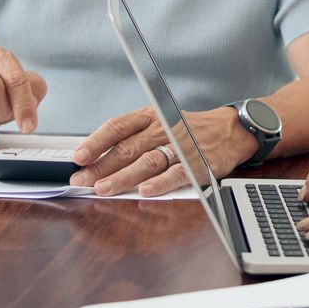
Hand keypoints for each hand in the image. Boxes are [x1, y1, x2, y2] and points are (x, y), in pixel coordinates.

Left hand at [70, 105, 258, 196]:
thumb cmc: (188, 130)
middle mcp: (163, 129)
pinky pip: (176, 173)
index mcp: (150, 116)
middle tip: (82, 180)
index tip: (78, 156)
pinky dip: (160, 183)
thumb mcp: (159, 123)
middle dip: (101, 166)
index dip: (96, 141)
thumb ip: (132, 138)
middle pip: (127, 148)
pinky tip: (144, 191)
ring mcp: (180, 146)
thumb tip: (97, 159)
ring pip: (147, 161)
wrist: (230, 130)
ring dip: (123, 176)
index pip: (118, 126)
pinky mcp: (197, 163)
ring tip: (103, 188)